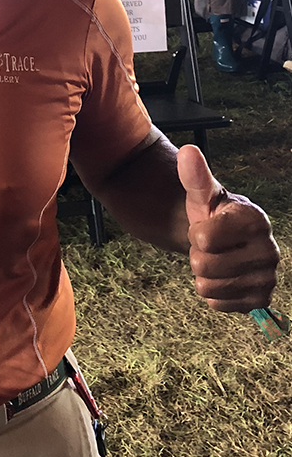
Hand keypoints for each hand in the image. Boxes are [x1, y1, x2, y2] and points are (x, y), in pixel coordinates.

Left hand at [178, 145, 278, 312]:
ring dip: (204, 275)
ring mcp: (268, 277)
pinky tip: (224, 277)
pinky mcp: (261, 299)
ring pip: (208, 287)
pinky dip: (213, 294)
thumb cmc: (212, 214)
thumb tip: (187, 151)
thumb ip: (194, 176)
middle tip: (210, 247)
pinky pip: (217, 304)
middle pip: (202, 265)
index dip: (195, 233)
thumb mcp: (202, 195)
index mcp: (255, 220)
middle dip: (197, 256)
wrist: (225, 241)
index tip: (207, 226)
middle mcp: (269, 250)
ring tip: (217, 260)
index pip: (201, 238)